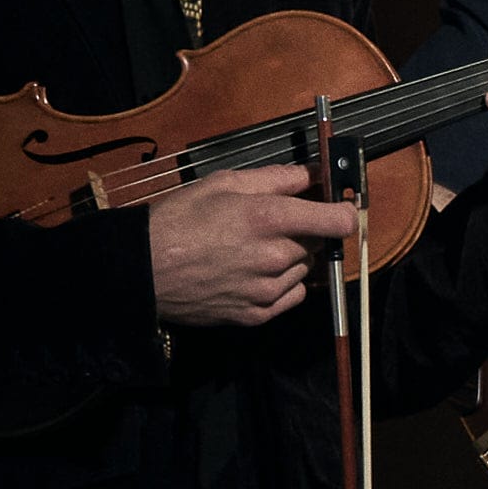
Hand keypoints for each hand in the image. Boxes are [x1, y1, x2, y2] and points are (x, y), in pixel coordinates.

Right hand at [147, 163, 357, 328]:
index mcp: (267, 219)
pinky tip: (255, 271)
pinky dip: (283, 283)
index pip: (338, 220)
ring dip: (292, 257)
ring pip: (304, 269)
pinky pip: (292, 296)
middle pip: (318, 243)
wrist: (142, 270)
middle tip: (272, 223)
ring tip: (253, 248)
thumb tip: (312, 174)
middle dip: (305, 230)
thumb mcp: (222, 183)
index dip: (344, 211)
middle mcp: (274, 257)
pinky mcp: (257, 314)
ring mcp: (267, 289)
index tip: (339, 206)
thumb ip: (275, 178)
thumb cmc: (177, 220)